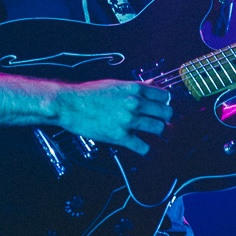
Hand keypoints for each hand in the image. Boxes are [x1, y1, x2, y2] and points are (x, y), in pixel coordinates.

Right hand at [55, 79, 172, 155]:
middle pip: (166, 113)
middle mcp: (135, 104)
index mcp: (135, 89)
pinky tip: (147, 150)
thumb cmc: (90, 93)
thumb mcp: (116, 84)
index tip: (162, 107)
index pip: (165, 96)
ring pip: (159, 129)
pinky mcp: (120, 137)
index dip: (165, 103)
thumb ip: (136, 87)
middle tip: (162, 122)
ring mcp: (129, 121)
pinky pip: (143, 147)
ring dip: (158, 133)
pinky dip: (148, 151)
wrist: (70, 104)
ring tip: (155, 134)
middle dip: (166, 118)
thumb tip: (152, 85)